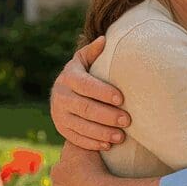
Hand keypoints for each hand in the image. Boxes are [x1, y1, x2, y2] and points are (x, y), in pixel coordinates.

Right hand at [50, 36, 130, 150]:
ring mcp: (59, 114)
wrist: (63, 91)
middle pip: (84, 108)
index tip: (122, 98)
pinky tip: (108, 145)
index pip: (85, 85)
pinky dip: (92, 143)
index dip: (103, 92)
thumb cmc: (84, 73)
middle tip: (127, 120)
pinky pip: (76, 139)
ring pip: (80, 126)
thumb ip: (94, 52)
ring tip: (121, 136)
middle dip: (107, 115)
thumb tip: (104, 40)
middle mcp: (60, 95)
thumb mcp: (85, 60)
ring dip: (102, 132)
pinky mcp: (61, 129)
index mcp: (68, 77)